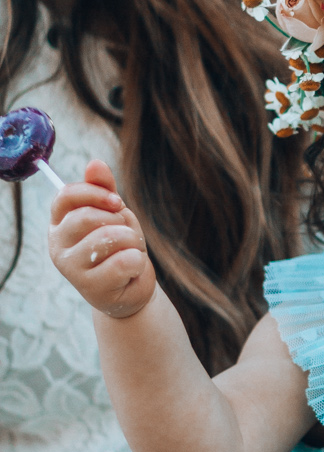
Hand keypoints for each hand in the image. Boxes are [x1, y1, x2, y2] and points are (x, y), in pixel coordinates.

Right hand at [49, 160, 155, 318]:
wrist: (130, 289)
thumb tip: (95, 163)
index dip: (95, 192)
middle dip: (119, 221)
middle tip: (125, 235)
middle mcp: (58, 245)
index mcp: (59, 223)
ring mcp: (70, 269)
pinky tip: (131, 270)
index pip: (66, 195)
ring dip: (131, 241)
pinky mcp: (90, 287)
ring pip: (108, 238)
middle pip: (88, 216)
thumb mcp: (114, 215)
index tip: (117, 202)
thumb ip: (104, 190)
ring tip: (130, 252)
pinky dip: (137, 261)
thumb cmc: (120, 248)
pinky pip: (124, 261)